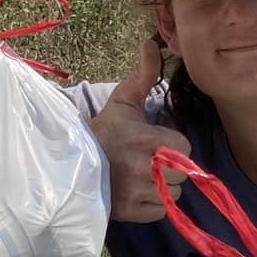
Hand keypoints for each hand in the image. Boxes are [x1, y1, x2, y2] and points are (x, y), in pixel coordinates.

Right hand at [92, 38, 193, 221]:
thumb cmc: (104, 132)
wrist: (70, 164)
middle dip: (170, 168)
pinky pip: (160, 212)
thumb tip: (153, 43)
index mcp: (147, 141)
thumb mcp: (123, 102)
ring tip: (143, 177)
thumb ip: (144, 75)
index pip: (185, 149)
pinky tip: (137, 192)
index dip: (174, 146)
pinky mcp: (132, 213)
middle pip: (182, 174)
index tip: (157, 143)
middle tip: (150, 161)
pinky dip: (152, 205)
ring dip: (163, 187)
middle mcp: (145, 170)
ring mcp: (138, 194)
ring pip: (173, 194)